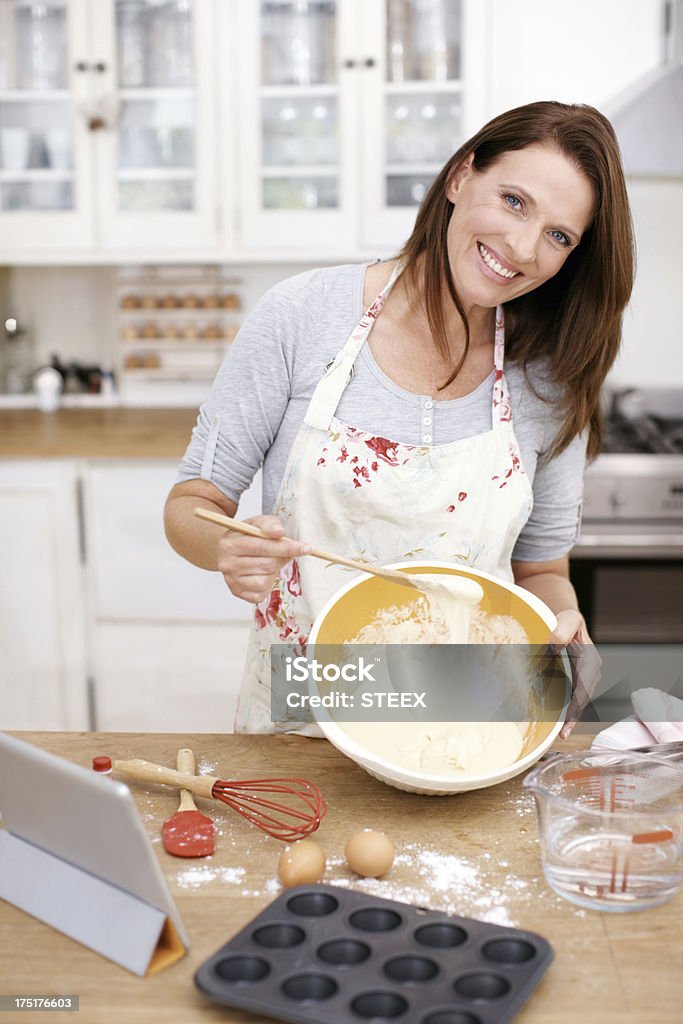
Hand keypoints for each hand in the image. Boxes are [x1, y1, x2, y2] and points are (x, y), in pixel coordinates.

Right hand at [217, 515, 310, 604]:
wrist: (229, 551)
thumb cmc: (246, 536)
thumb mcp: (256, 523)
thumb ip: (269, 524)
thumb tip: (280, 532)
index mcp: (229, 544)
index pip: (263, 547)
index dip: (287, 547)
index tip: (307, 548)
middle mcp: (227, 564)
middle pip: (267, 564)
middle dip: (282, 558)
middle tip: (287, 552)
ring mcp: (231, 581)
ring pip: (264, 580)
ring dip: (274, 571)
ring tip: (269, 561)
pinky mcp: (237, 593)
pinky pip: (260, 593)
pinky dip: (267, 584)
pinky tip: (263, 573)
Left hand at [547, 610, 602, 737]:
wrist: (567, 620)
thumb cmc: (566, 620)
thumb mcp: (566, 620)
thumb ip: (561, 631)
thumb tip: (554, 646)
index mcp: (591, 660)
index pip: (584, 687)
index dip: (577, 705)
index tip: (569, 719)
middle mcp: (592, 670)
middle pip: (584, 698)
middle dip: (574, 716)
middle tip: (562, 734)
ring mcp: (587, 676)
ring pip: (580, 699)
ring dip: (572, 715)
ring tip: (561, 732)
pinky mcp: (579, 678)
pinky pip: (575, 695)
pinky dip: (569, 708)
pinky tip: (561, 720)